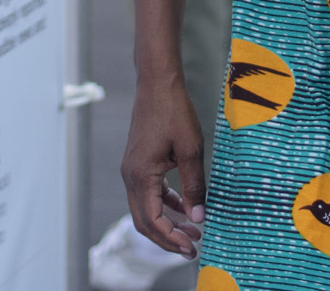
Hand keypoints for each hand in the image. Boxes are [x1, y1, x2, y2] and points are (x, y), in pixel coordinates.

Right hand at [120, 70, 206, 257]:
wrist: (157, 83)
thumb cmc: (174, 111)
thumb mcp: (191, 150)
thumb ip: (194, 186)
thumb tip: (198, 218)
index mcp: (141, 175)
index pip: (152, 220)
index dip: (171, 239)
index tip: (193, 246)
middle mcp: (130, 175)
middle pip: (144, 221)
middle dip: (167, 238)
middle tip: (192, 247)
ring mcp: (132, 169)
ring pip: (145, 208)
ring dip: (166, 223)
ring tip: (193, 231)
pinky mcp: (138, 162)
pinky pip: (148, 192)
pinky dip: (164, 204)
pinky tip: (184, 207)